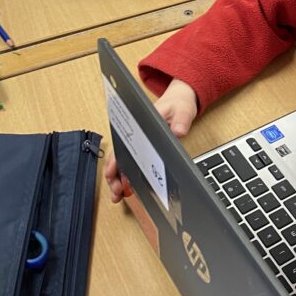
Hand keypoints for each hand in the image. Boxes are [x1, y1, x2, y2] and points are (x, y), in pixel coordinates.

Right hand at [105, 79, 197, 203]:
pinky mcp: (145, 145)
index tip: (112, 174)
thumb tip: (178, 131)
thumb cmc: (178, 103)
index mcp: (141, 122)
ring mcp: (139, 140)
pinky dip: (128, 175)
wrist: (181, 99)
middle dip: (114, 175)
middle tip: (116, 193)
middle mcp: (136, 132)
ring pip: (123, 160)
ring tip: (118, 195)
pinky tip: (128, 187)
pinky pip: (132, 161)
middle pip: (119, 155)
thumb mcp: (183, 110)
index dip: (116, 160)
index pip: (123, 143)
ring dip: (119, 178)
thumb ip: (181, 120)